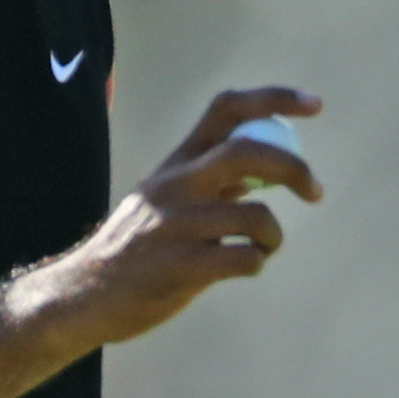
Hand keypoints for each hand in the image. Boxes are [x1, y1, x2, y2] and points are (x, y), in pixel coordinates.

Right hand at [16, 89, 324, 353]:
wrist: (83, 296)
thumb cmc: (137, 249)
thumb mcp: (165, 200)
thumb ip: (212, 180)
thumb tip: (270, 168)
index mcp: (175, 163)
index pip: (227, 110)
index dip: (275, 100)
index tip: (314, 106)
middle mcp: (175, 185)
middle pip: (247, 153)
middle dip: (294, 169)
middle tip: (316, 191)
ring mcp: (175, 226)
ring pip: (255, 215)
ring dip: (273, 235)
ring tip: (264, 247)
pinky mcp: (181, 267)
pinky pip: (245, 258)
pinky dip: (255, 262)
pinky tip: (242, 268)